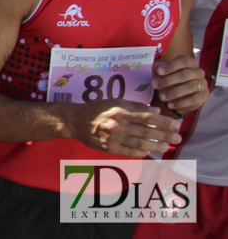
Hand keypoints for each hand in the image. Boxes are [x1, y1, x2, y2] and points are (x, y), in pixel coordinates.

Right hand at [66, 101, 180, 157]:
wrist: (75, 121)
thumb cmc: (97, 109)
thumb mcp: (115, 101)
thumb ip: (136, 106)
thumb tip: (156, 110)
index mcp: (120, 111)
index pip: (148, 117)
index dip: (164, 121)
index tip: (176, 124)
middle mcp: (118, 125)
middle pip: (147, 132)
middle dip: (165, 135)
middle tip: (178, 138)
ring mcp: (113, 138)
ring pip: (140, 144)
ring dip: (156, 146)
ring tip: (166, 146)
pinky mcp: (109, 148)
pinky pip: (130, 152)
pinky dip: (142, 153)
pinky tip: (149, 151)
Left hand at [153, 55, 209, 114]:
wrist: (179, 94)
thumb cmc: (169, 78)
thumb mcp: (163, 72)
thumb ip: (159, 68)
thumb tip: (157, 68)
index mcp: (190, 63)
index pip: (183, 61)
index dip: (171, 66)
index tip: (159, 71)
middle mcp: (198, 72)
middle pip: (185, 74)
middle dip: (168, 80)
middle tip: (154, 85)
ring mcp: (203, 84)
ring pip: (190, 87)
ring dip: (174, 92)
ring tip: (161, 97)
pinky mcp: (203, 96)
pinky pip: (193, 100)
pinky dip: (181, 103)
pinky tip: (170, 105)